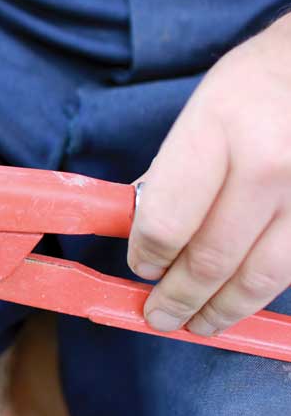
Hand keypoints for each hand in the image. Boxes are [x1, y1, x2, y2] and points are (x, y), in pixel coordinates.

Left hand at [128, 13, 290, 336]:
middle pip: (211, 258)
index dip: (147, 255)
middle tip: (158, 316)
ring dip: (221, 310)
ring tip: (197, 325)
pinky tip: (237, 302)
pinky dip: (258, 293)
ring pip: (260, 276)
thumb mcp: (196, 117)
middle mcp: (266, 167)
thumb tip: (140, 233)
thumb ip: (169, 178)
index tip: (140, 267)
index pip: (167, 220)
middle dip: (178, 297)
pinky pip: (289, 268)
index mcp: (217, 135)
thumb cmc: (249, 89)